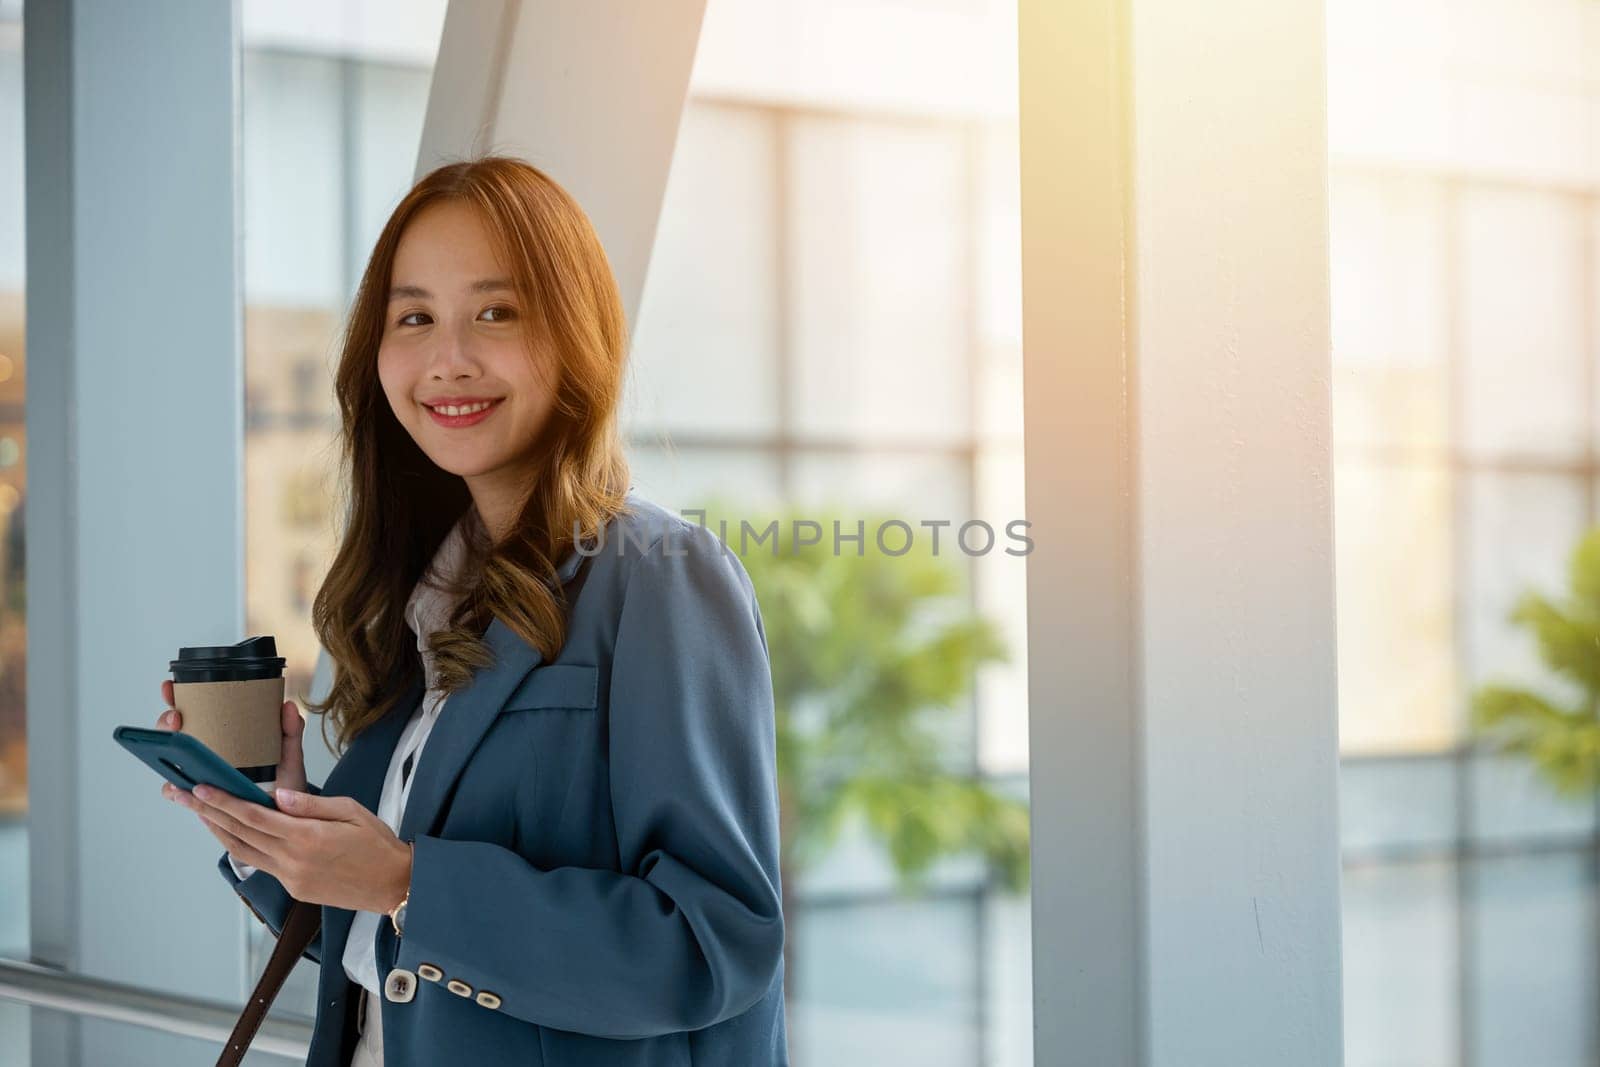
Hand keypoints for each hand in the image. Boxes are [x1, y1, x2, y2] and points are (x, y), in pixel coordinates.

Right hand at [156, 676, 309, 798]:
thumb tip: (288, 707)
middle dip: (167, 720)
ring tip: (172, 748)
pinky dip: (172, 788)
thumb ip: (290, 731)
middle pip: (176, 730)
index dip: (178, 697)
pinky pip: (177, 791)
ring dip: (165, 751)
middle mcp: (209, 751)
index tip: (170, 688)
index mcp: (226, 734)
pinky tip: (176, 785)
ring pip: (171, 759)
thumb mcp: (289, 754)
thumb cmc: (284, 782)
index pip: (197, 710)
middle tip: (176, 719)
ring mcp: (201, 772)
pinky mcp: (199, 797)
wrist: (284, 816)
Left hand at [171, 782, 411, 914]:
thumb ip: (311, 805)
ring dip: (217, 831)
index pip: (254, 816)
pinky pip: (259, 863)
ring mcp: (290, 877)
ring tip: (198, 813)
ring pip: (243, 852)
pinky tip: (233, 833)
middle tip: (182, 795)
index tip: (200, 788)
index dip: (223, 801)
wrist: (393, 885)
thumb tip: (277, 796)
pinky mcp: (294, 887)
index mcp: (307, 838)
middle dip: (207, 813)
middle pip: (239, 834)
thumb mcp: (351, 812)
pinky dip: (240, 845)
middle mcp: (292, 861)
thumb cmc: (378, 844)